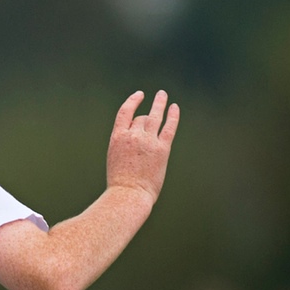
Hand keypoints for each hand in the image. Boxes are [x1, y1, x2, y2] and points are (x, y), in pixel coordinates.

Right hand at [105, 90, 179, 204]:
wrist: (128, 195)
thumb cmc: (120, 183)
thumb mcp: (115, 159)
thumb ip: (125, 145)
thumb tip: (139, 135)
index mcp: (117, 138)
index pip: (125, 112)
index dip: (132, 101)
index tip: (139, 95)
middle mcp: (133, 136)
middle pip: (141, 118)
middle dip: (145, 118)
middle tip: (152, 111)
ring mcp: (148, 141)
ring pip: (155, 117)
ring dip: (159, 103)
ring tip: (162, 95)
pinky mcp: (162, 149)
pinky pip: (169, 127)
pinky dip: (173, 116)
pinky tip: (174, 107)